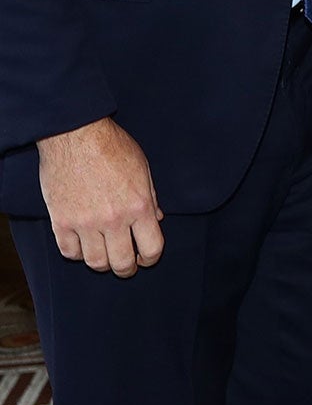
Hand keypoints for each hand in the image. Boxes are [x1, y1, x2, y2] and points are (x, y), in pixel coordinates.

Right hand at [37, 117, 163, 276]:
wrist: (75, 135)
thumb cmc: (112, 147)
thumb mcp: (143, 168)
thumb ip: (151, 197)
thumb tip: (156, 219)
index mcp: (139, 206)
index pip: (151, 248)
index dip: (150, 259)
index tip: (146, 259)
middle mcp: (114, 219)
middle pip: (122, 263)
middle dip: (127, 268)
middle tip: (125, 266)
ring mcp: (85, 223)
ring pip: (95, 262)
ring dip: (102, 264)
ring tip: (105, 257)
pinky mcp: (61, 221)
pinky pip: (69, 252)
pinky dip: (77, 253)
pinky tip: (83, 246)